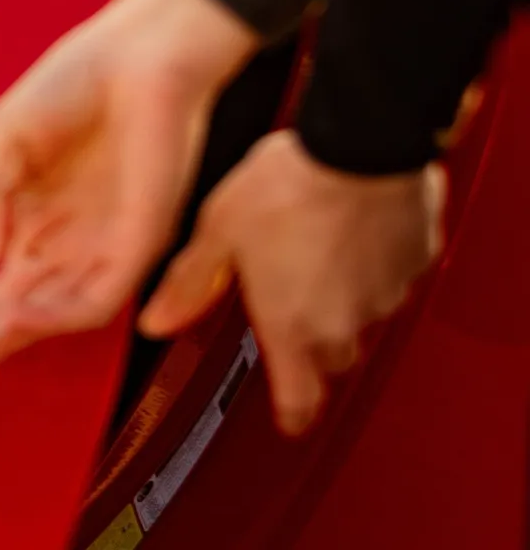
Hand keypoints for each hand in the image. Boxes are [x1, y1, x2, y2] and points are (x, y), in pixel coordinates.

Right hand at [0, 0, 257, 399]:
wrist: (139, 53)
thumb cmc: (78, 81)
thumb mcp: (7, 136)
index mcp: (33, 220)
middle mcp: (67, 244)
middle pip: (12, 315)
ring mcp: (102, 247)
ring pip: (50, 316)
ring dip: (5, 339)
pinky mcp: (139, 242)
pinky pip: (98, 295)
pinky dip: (58, 312)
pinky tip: (22, 316)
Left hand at [139, 131, 443, 435]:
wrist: (358, 148)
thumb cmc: (286, 187)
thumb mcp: (218, 233)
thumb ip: (191, 284)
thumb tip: (155, 320)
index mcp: (293, 326)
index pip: (299, 399)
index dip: (292, 414)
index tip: (288, 419)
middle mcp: (345, 324)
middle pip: (328, 357)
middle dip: (307, 342)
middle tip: (286, 306)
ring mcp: (384, 297)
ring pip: (360, 316)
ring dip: (338, 298)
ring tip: (310, 252)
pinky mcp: (413, 265)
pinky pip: (390, 278)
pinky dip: (369, 264)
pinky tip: (344, 230)